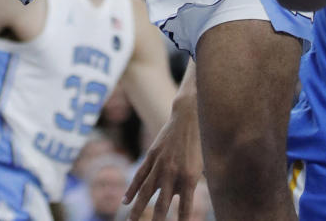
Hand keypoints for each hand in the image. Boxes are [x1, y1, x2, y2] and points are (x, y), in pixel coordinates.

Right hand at [125, 90, 202, 220]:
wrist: (189, 116)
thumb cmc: (200, 144)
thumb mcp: (200, 166)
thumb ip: (187, 185)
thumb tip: (175, 200)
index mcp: (190, 178)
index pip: (185, 209)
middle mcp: (173, 172)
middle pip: (161, 204)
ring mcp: (160, 163)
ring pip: (145, 191)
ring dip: (137, 209)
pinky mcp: (151, 155)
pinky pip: (140, 175)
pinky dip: (132, 189)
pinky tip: (125, 202)